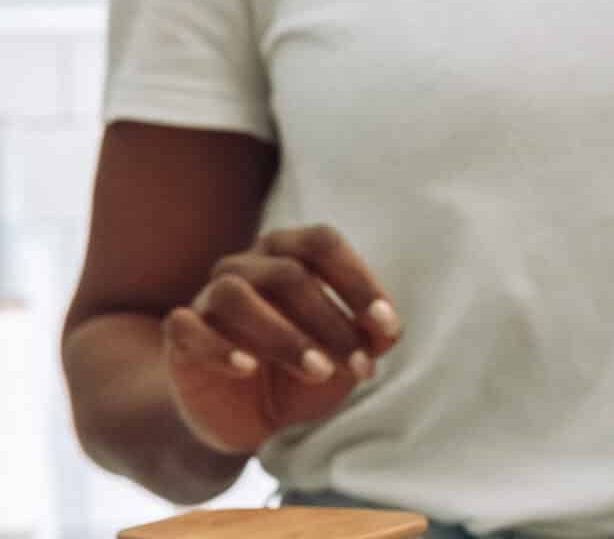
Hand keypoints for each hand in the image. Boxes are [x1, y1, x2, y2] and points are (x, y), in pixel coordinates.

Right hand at [161, 225, 401, 454]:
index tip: (386, 325)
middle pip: (287, 274)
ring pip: (235, 296)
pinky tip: (248, 368)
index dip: (357, 281)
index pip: (322, 243)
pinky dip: (218, 347)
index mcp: (289, 252)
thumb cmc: (305, 369)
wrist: (247, 416)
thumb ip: (370, 336)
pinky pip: (187, 328)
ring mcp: (208, 297)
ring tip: (317, 371)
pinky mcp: (180, 335)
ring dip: (282, 335)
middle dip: (329, 322)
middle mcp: (247, 264)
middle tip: (357, 365)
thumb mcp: (345, 356)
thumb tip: (388, 328)